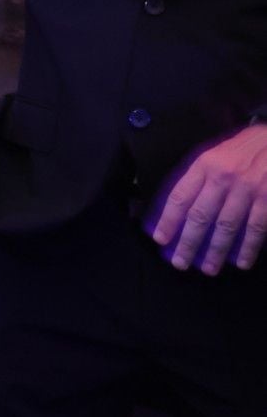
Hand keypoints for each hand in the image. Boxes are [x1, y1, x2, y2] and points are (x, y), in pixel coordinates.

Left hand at [146, 122, 266, 274]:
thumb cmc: (242, 148)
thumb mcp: (214, 153)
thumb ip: (197, 177)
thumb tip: (177, 206)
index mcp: (204, 164)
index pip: (180, 196)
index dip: (168, 219)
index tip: (160, 239)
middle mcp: (223, 177)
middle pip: (201, 215)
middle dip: (188, 242)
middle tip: (180, 263)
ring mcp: (248, 188)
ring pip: (227, 226)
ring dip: (216, 250)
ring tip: (209, 268)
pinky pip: (257, 227)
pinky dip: (249, 247)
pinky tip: (242, 262)